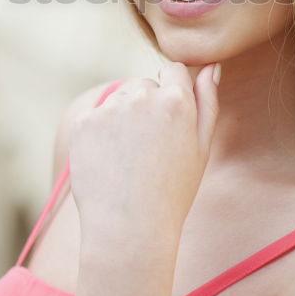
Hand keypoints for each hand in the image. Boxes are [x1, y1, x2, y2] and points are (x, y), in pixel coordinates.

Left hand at [68, 62, 220, 242]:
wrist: (129, 227)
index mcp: (176, 100)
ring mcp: (110, 108)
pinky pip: (95, 117)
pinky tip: (109, 162)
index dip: (172, 92)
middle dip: (146, 107)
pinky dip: (99, 134)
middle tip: (149, 150)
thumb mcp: (201, 149)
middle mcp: (142, 96)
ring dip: (122, 119)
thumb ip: (207, 102)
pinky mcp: (84, 122)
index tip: (168, 120)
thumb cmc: (173, 192)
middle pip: (143, 85)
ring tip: (128, 159)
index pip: (174, 70)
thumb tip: (210, 68)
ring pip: (118, 101)